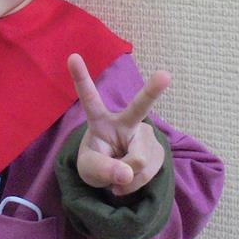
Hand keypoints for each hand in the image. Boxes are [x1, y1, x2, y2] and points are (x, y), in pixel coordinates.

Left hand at [68, 53, 169, 197]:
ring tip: (119, 174)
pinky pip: (148, 172)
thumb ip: (103, 170)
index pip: (89, 98)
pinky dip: (135, 183)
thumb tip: (127, 173)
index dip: (80, 78)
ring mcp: (144, 135)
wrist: (116, 177)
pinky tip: (130, 178)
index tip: (72, 56)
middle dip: (153, 90)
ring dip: (127, 177)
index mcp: (100, 120)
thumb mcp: (89, 170)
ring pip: (138, 160)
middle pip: (140, 106)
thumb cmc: (97, 164)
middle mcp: (126, 122)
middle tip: (165, 75)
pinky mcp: (158, 150)